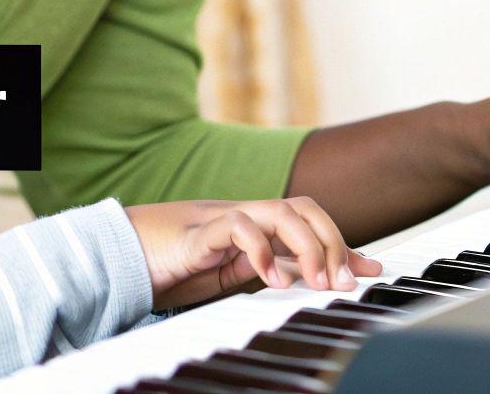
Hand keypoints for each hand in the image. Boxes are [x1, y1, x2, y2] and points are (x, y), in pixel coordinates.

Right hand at [123, 197, 382, 310]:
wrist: (118, 256)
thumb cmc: (168, 264)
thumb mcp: (227, 275)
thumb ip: (263, 269)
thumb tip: (304, 278)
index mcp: (252, 226)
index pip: (307, 223)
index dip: (342, 244)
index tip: (372, 269)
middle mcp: (243, 215)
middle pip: (303, 208)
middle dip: (332, 241)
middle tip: (343, 281)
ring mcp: (222, 218)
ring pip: (281, 212)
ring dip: (308, 247)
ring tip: (318, 282)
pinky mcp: (199, 232)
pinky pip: (239, 227)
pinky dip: (262, 252)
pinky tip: (273, 281)